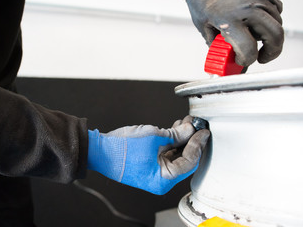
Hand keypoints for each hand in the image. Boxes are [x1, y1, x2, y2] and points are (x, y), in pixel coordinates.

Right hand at [87, 116, 209, 194]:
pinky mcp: (149, 165)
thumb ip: (176, 134)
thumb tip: (190, 129)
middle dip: (190, 140)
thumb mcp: (154, 137)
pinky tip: (174, 129)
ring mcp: (154, 173)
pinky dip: (171, 143)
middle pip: (184, 160)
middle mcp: (160, 180)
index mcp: (163, 179)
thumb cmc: (122, 149)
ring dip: (181, 139)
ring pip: (175, 156)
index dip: (198, 144)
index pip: (189, 161)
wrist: (100, 151)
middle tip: (196, 125)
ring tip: (185, 123)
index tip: (203, 131)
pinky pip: (165, 154)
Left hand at [182, 0, 283, 66]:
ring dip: (268, 33)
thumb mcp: (204, 27)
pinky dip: (269, 16)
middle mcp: (248, 7)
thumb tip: (226, 61)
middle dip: (271, 51)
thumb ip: (217, 46)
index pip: (248, 49)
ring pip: (277, 22)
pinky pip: (275, 7)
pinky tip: (253, 17)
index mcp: (230, 19)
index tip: (243, 61)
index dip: (247, 60)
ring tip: (251, 32)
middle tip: (263, 56)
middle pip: (275, 36)